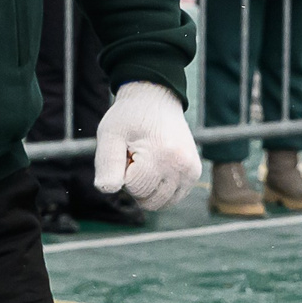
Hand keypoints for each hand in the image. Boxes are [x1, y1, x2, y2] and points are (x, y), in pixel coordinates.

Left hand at [92, 81, 198, 210]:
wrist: (155, 98)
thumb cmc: (129, 117)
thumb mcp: (110, 135)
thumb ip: (107, 164)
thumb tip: (108, 190)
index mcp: (162, 156)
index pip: (133, 188)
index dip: (122, 172)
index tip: (126, 151)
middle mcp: (182, 167)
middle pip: (147, 200)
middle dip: (135, 183)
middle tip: (135, 156)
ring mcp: (191, 171)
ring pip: (160, 203)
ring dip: (147, 187)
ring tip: (145, 160)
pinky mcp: (194, 173)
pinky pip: (171, 197)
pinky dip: (159, 188)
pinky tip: (156, 165)